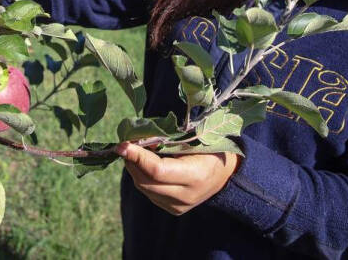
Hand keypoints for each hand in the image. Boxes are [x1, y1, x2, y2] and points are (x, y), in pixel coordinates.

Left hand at [116, 141, 238, 215]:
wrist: (225, 174)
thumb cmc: (208, 149)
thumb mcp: (192, 139)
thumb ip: (165, 140)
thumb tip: (137, 139)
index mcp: (195, 176)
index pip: (157, 170)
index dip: (137, 157)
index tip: (122, 144)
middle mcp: (186, 196)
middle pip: (146, 181)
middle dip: (132, 161)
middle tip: (125, 144)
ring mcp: (179, 206)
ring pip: (144, 188)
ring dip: (134, 169)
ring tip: (134, 152)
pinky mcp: (173, 209)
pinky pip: (149, 192)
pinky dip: (142, 177)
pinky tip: (144, 165)